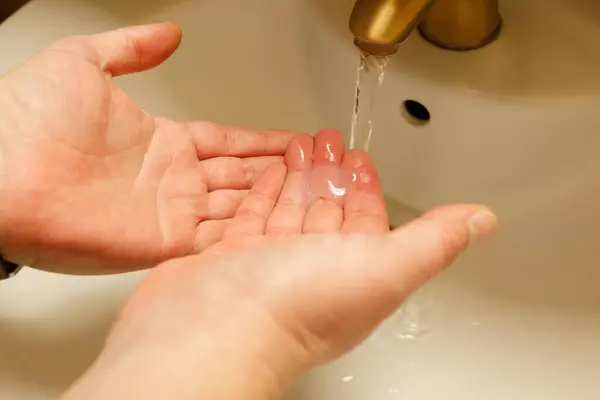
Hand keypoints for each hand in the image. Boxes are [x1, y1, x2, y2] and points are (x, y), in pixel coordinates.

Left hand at [0, 23, 296, 273]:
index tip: (295, 138)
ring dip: (275, 202)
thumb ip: (131, 47)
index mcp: (161, 142)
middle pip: (241, 176)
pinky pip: (220, 240)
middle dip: (281, 172)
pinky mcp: (165, 244)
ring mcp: (171, 213)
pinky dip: (251, 234)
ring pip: (239, 208)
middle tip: (319, 167)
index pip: (228, 141)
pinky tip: (284, 227)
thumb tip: (168, 33)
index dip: (263, 140)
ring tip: (315, 194)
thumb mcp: (83, 63)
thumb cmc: (27, 121)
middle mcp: (171, 180)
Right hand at [63, 131, 496, 398]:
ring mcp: (267, 263)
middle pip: (326, 211)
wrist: (211, 330)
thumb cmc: (294, 310)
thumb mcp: (384, 266)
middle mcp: (309, 270)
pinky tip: (270, 170)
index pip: (365, 223)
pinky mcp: (228, 255)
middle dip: (332, 173)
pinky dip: (265, 190)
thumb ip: (433, 241)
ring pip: (290, 209)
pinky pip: (252, 214)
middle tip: (332, 140)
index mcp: (350, 274)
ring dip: (300, 175)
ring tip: (304, 144)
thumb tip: (481, 221)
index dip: (367, 190)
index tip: (364, 161)